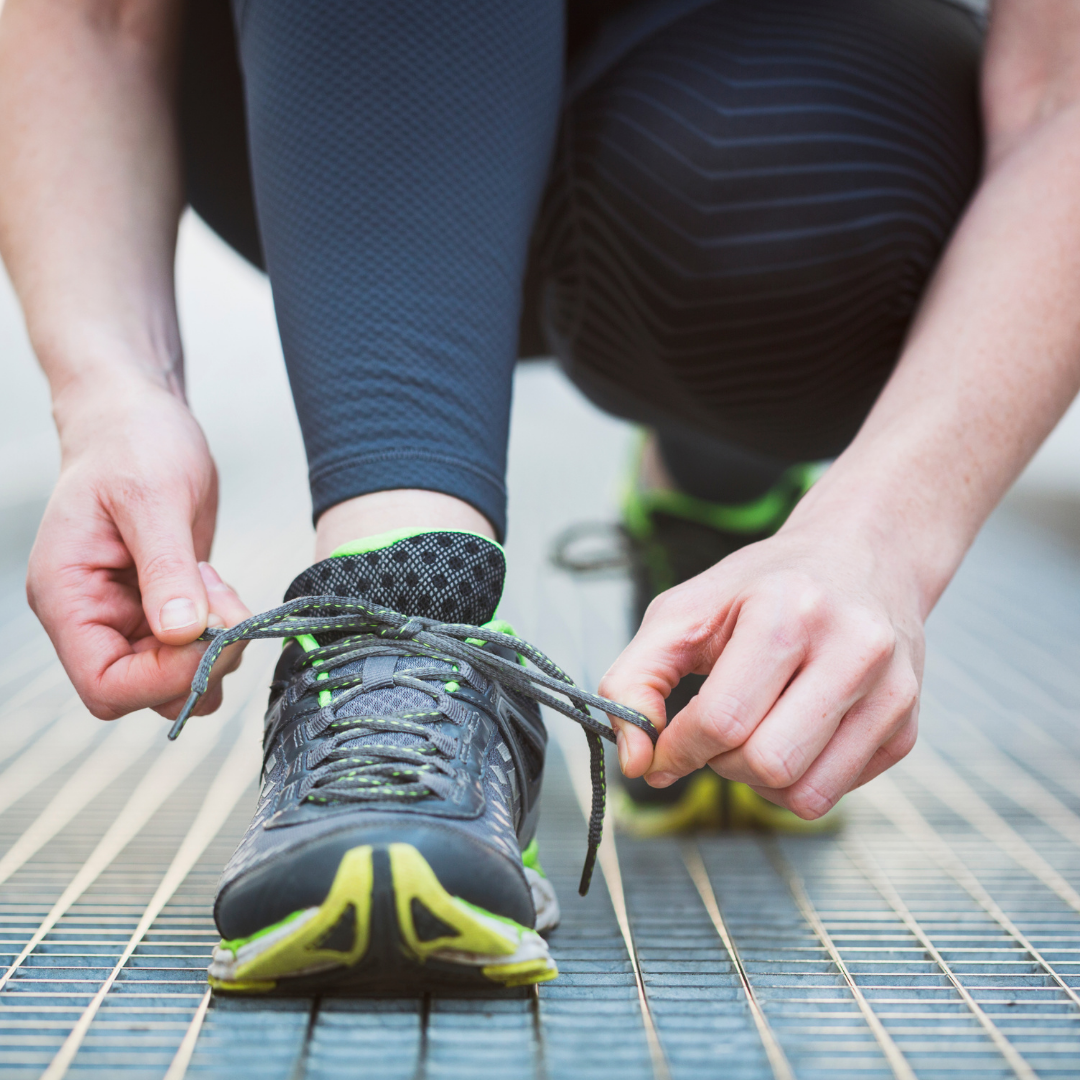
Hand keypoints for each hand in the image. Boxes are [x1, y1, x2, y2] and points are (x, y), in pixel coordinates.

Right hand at [27, 376, 249, 720]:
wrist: (139, 417)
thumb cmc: (133, 443)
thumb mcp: (153, 499)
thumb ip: (166, 569)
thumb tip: (181, 632)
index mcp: (67, 596)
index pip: (104, 684)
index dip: (162, 678)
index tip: (210, 639)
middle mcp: (92, 616)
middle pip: (142, 689)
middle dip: (196, 663)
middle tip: (228, 612)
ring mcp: (127, 614)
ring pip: (174, 673)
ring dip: (213, 648)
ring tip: (219, 589)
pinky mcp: (161, 605)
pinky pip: (193, 646)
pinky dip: (219, 629)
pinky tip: (218, 585)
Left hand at [600, 512, 923, 818]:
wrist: (859, 557)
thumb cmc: (761, 587)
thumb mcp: (682, 611)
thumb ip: (634, 680)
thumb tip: (634, 762)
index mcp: (788, 611)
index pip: (721, 720)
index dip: (678, 748)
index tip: (663, 747)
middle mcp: (852, 649)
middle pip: (766, 764)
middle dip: (719, 763)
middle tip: (713, 731)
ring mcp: (891, 691)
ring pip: (804, 795)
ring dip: (756, 780)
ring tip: (750, 734)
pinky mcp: (907, 726)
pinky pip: (833, 794)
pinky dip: (793, 781)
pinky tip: (788, 734)